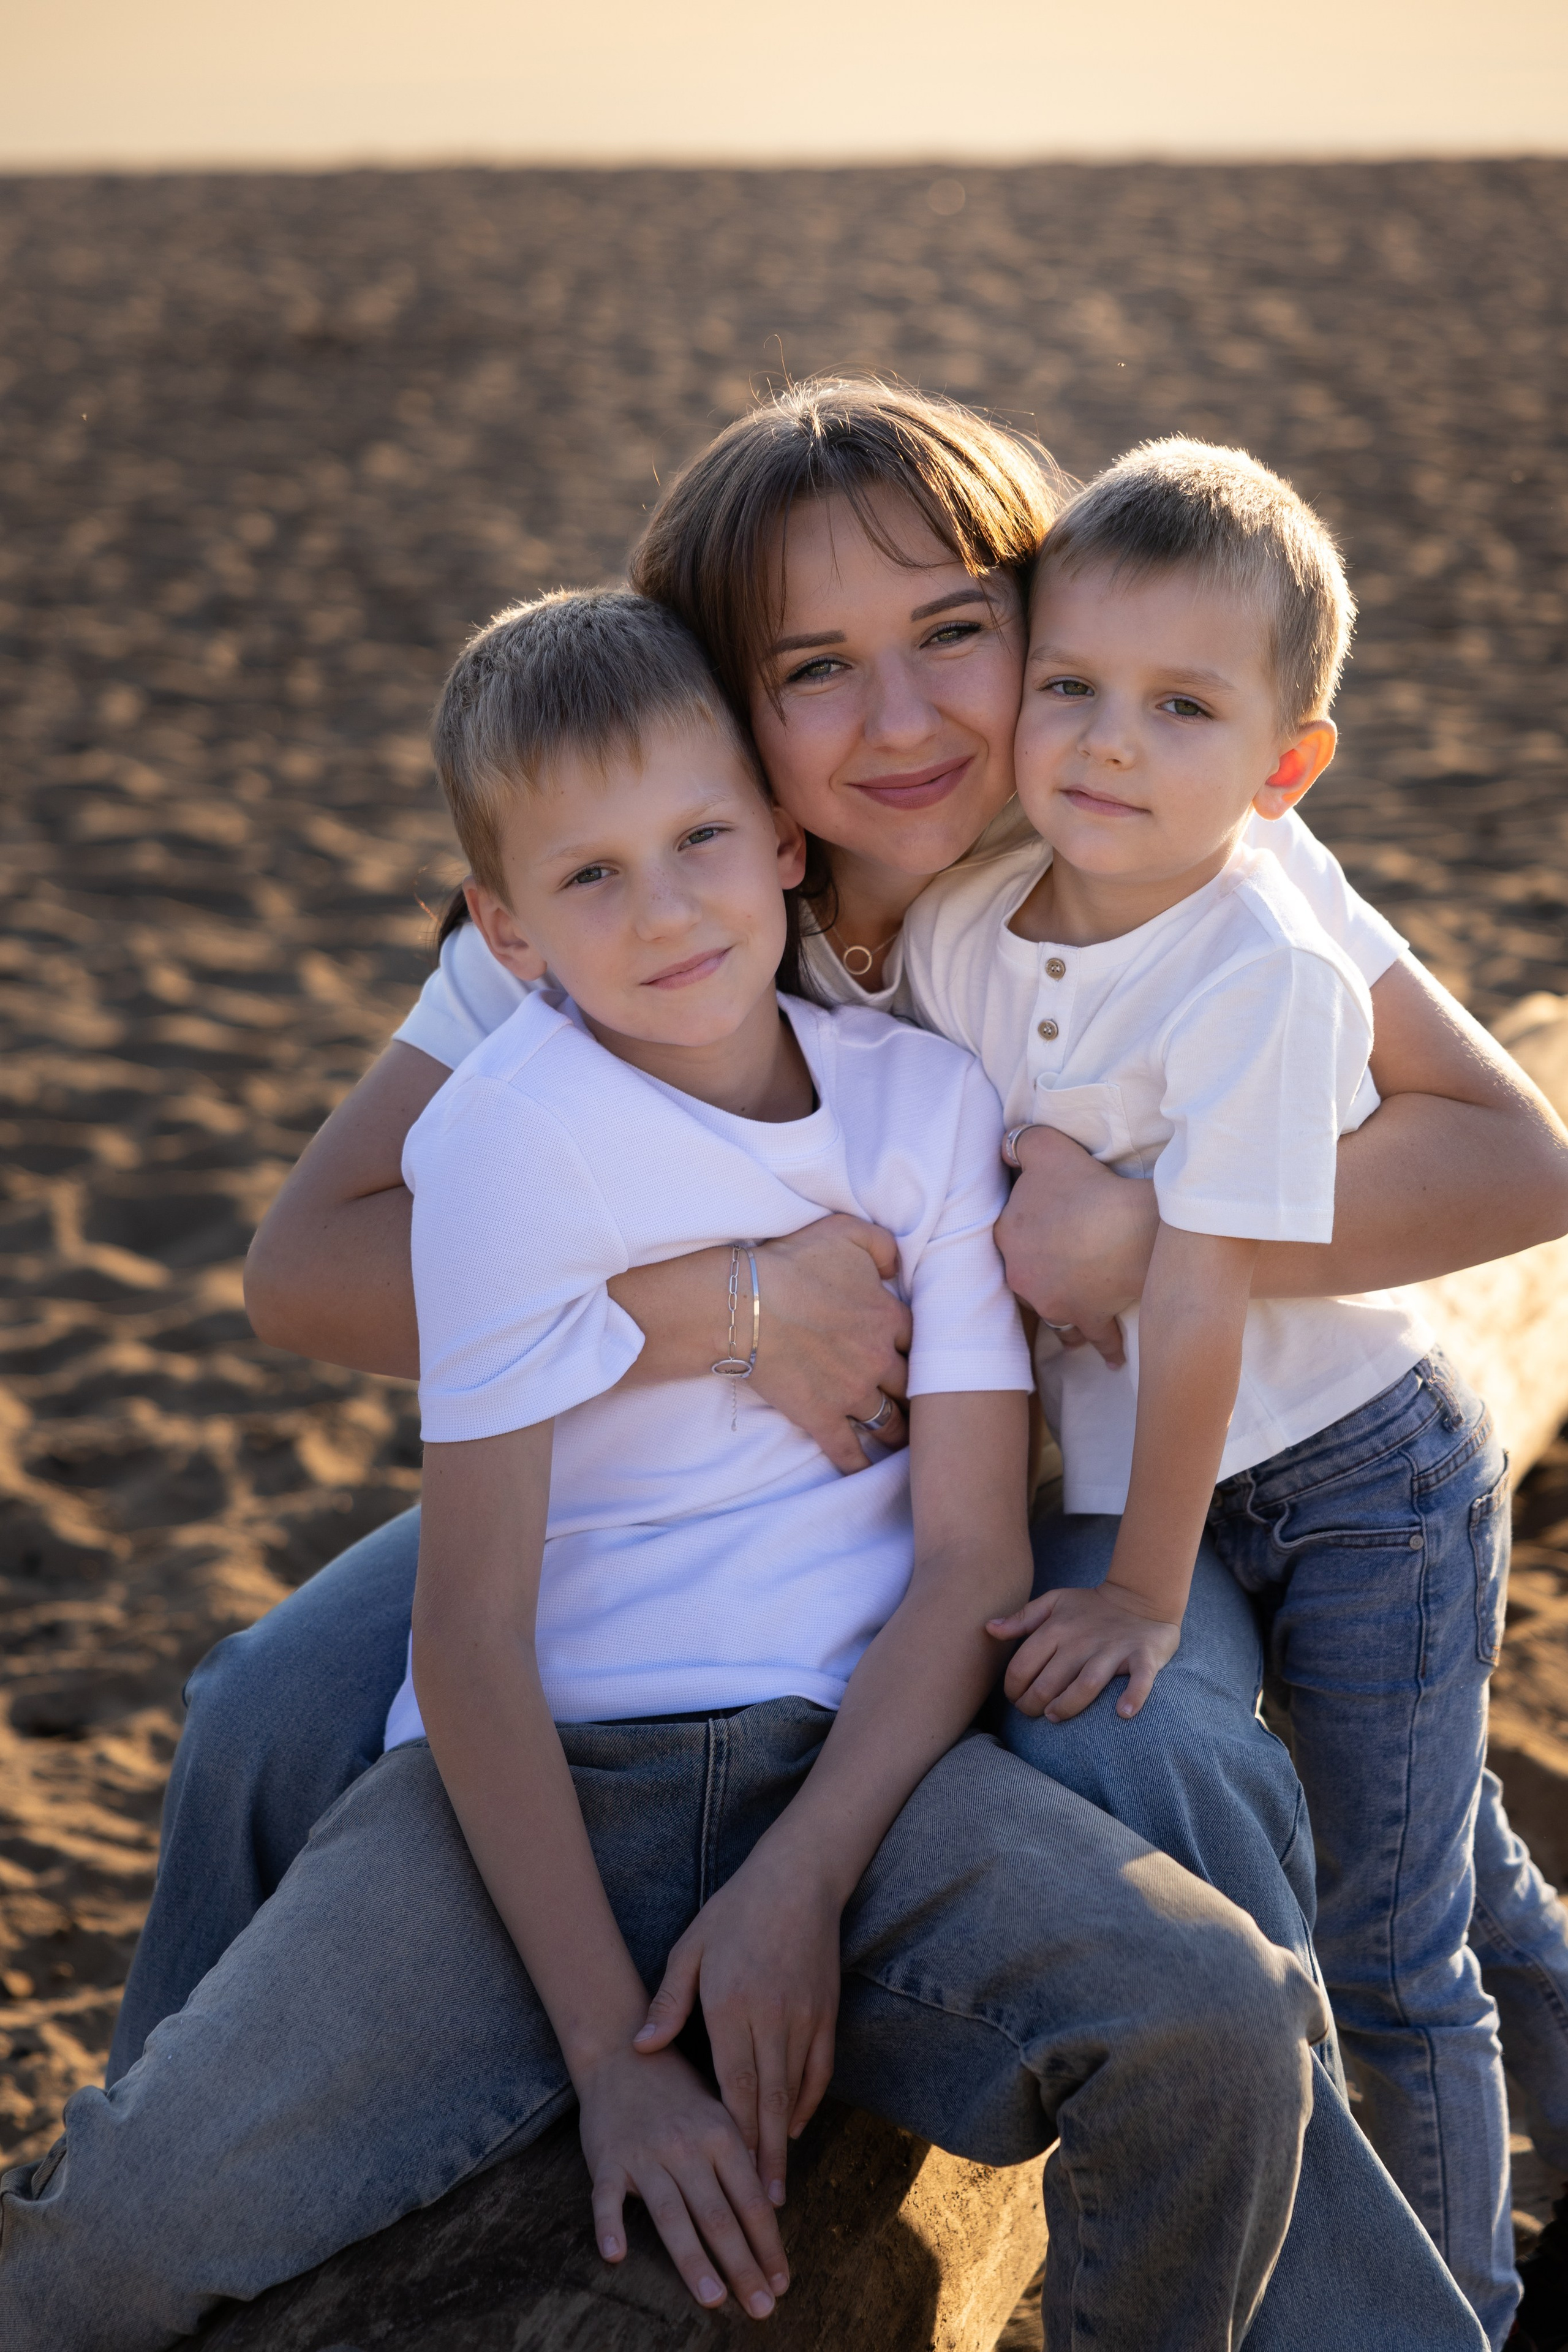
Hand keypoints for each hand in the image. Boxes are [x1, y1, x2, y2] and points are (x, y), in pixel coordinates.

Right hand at [576, 2041, 790, 2319]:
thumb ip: (740, 2160)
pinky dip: (609, 2227)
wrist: (622, 2051)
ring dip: (694, 2260)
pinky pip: (607, 2198)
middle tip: (761, 2308)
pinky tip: (617, 2256)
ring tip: (714, 2299)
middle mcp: (686, 2145)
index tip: (781, 2282)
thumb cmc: (678, 2090)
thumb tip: (768, 2212)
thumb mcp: (718, 2114)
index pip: (751, 2199)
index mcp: (720, 2133)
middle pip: (718, 2215)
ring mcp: (645, 2153)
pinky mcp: (607, 2159)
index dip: (768, 2244)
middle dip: (742, 2265)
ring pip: (671, 2215)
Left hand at [634, 1844, 840, 2208]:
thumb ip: (668, 2002)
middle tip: (761, 2206)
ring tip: (776, 2184)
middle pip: (767, 2100)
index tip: (728, 2178)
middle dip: (763, 2156)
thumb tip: (641, 2047)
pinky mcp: (826, 2012)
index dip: (733, 2135)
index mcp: (733, 2004)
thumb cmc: (735, 1912)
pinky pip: (820, 2068)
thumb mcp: (690, 1948)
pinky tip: (796, 2127)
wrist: (798, 1878)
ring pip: (794, 2090)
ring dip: (785, 2139)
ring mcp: (804, 2017)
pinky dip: (808, 2102)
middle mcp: (773, 2017)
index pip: (733, 2085)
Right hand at [752, 1215, 910, 1472]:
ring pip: (889, 1422)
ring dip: (900, 1432)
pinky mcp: (820, 1417)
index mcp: (888, 1318)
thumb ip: (883, 1245)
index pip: (922, 1339)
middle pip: (913, 1386)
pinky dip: (858, 1466)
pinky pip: (847, 1451)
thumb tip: (895, 1268)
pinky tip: (865, 1473)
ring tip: (904, 1440)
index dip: (924, 1348)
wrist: (745, 1303)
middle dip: (920, 1394)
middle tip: (925, 1403)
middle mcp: (878, 1360)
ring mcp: (851, 1393)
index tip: (926, 1356)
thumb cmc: (792, 1263)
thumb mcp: (845, 1232)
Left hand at [989, 1581, 1181, 1720]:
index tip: (1015, 1699)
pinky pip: (1139, 1680)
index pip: (1023, 1665)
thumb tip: (989, 1628)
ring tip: (1055, 1716)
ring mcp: (1113, 1650)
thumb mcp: (1053, 1603)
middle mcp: (1082, 1641)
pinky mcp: (1143, 1657)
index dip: (1012, 1688)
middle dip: (1032, 1705)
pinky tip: (1122, 1713)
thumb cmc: (1091, 1606)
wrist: (1141, 1597)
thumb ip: (1022, 1618)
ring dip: (1067, 1706)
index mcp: (1057, 1628)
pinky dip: (1133, 1697)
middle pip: (1049, 1682)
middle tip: (1031, 1713)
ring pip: (1086, 1685)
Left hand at [997, 1128, 1156, 1364]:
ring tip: (1076, 1315)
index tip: (1043, 1227)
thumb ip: (1021, 1143)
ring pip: (1055, 1313)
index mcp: (1007, 1239)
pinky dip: (1107, 1348)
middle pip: (1029, 1277)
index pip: (1009, 1235)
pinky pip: (1096, 1338)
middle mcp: (1023, 1278)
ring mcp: (1055, 1304)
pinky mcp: (1090, 1318)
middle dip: (1041, 1275)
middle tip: (1060, 1268)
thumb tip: (1006, 1146)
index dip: (1027, 1228)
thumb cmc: (1087, 1186)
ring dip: (1064, 1314)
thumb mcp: (1045, 1148)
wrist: (1131, 1226)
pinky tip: (1115, 1359)